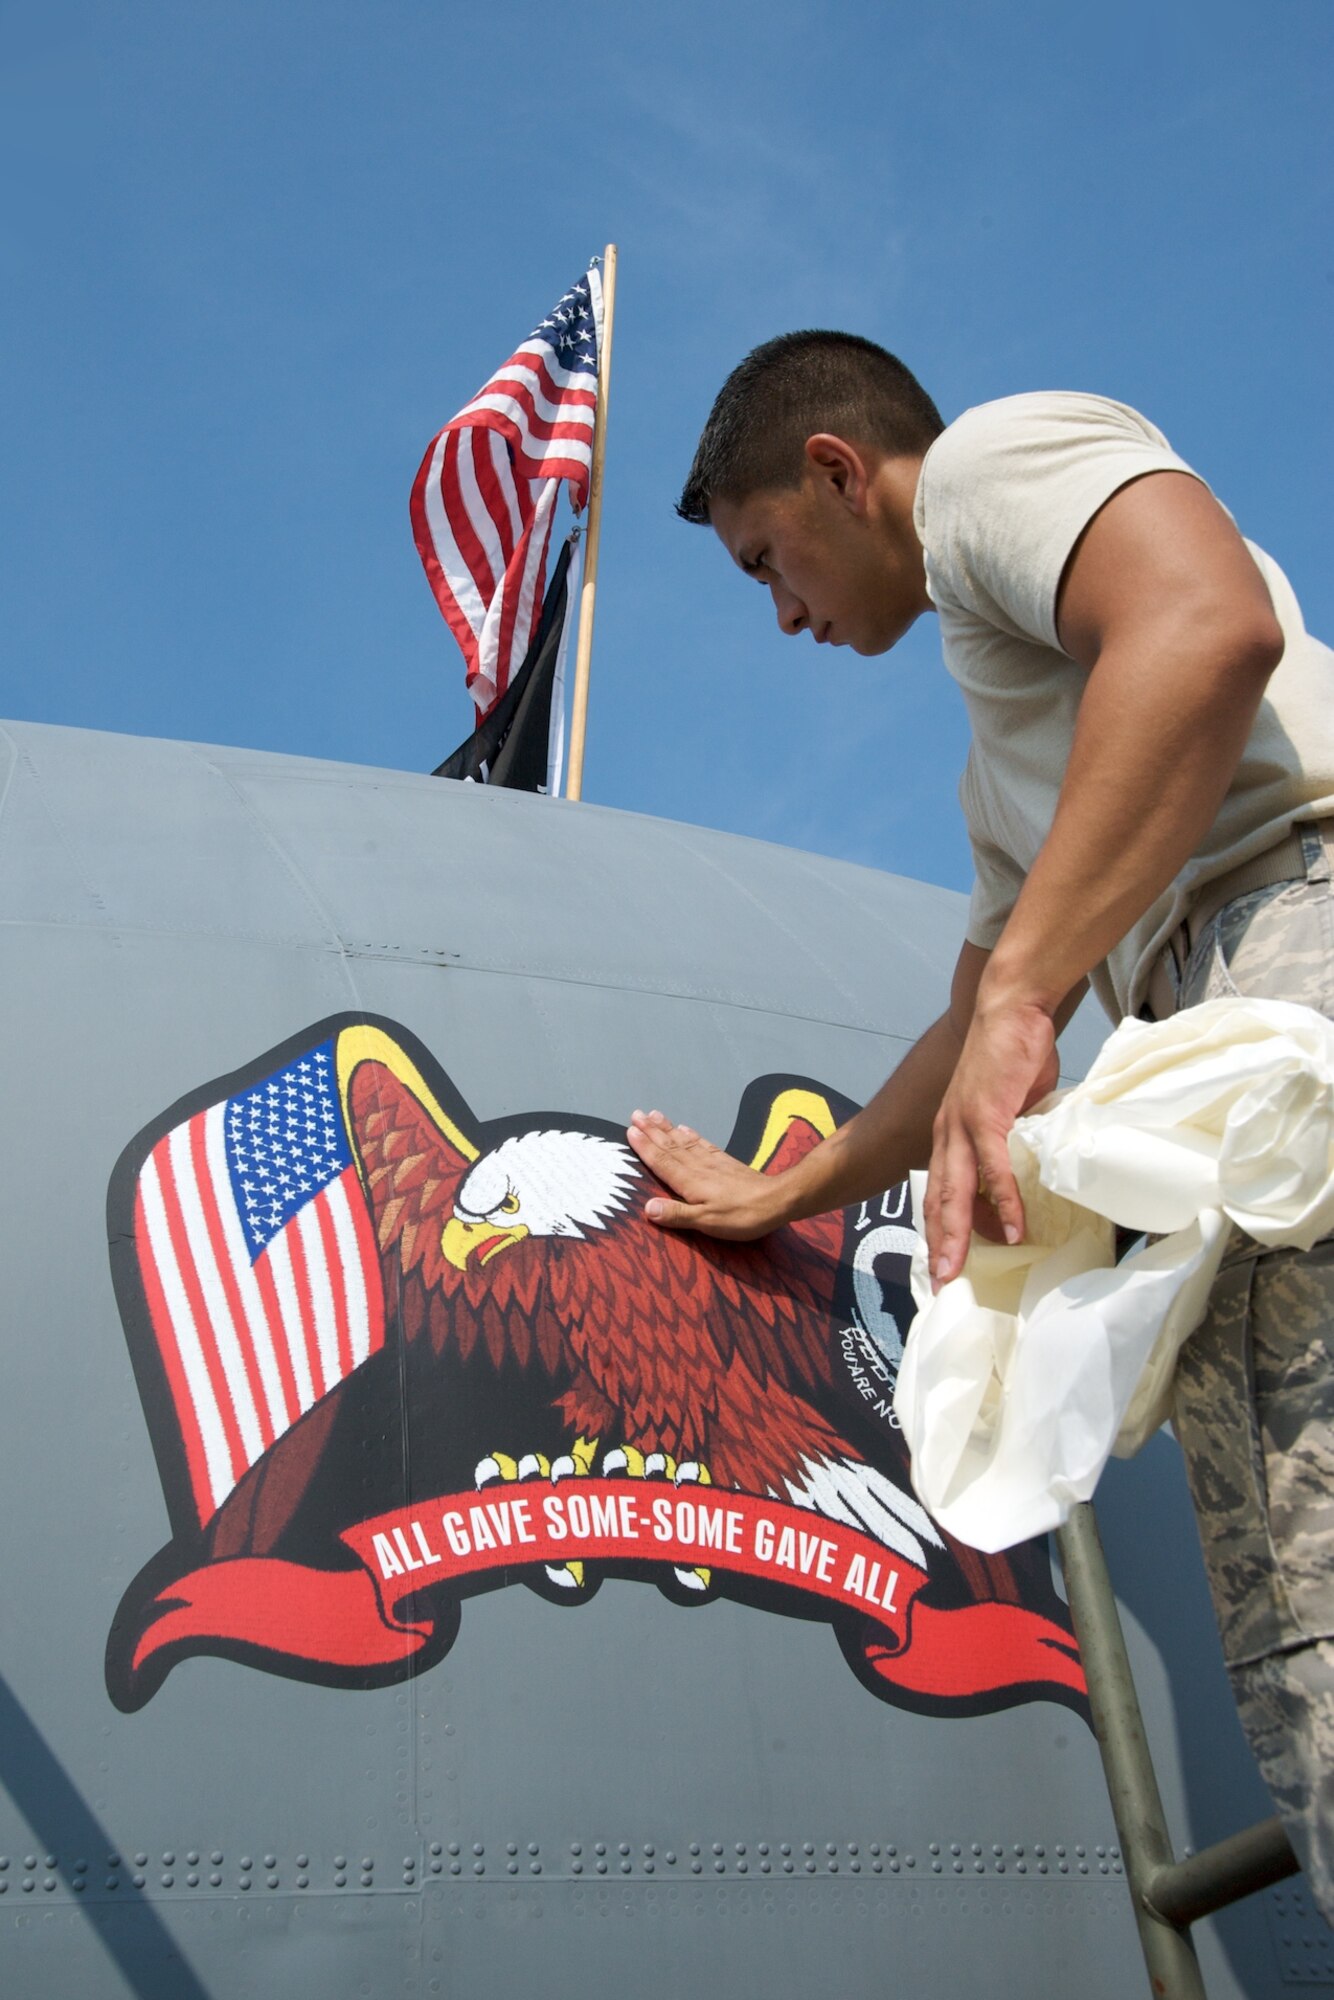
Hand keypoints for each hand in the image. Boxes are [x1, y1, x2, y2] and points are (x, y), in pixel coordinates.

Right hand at [626, 1109, 782, 1238]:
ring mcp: (713, 1162)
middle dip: (651, 1130)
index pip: (662, 1161)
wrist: (777, 1200)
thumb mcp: (707, 1221)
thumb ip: (677, 1214)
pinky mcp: (726, 1162)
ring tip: (654, 1114)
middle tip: (635, 1114)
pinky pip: (703, 1144)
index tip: (630, 1130)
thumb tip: (646, 1207)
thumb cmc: (741, 1216)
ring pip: (684, 1141)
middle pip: (670, 1146)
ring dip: (667, 1128)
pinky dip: (691, 1135)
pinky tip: (684, 1128)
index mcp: (689, 1181)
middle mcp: (698, 1166)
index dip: (645, 1147)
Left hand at [924, 997, 1058, 1289]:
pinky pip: (994, 1169)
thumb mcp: (1008, 1104)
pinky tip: (1011, 1230)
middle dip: (938, 1244)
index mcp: (950, 1132)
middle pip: (938, 1199)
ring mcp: (964, 1126)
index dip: (940, 1225)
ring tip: (957, 1271)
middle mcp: (948, 1133)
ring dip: (957, 1235)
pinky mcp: (987, 1116)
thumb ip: (1011, 1133)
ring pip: (955, 1191)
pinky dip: (1002, 1202)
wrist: (1011, 1009)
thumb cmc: (1013, 1053)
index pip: (940, 1187)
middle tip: (941, 1281)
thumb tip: (1027, 1157)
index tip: (944, 1258)